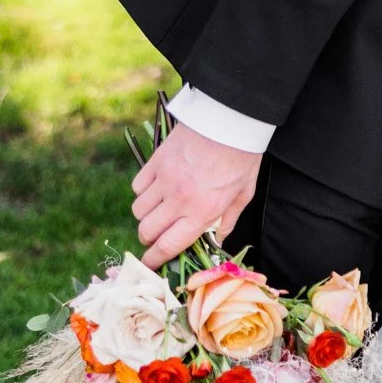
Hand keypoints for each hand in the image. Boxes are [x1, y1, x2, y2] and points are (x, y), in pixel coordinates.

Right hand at [131, 122, 261, 267]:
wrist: (230, 120)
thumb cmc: (242, 158)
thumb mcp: (244, 194)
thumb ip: (229, 220)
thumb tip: (218, 240)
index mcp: (201, 212)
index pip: (168, 246)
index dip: (155, 259)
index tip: (151, 263)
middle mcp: (178, 200)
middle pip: (146, 231)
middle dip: (149, 239)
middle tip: (158, 235)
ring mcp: (164, 180)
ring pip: (138, 210)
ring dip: (146, 215)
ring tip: (159, 210)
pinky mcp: (156, 161)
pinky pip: (137, 186)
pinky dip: (143, 192)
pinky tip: (156, 188)